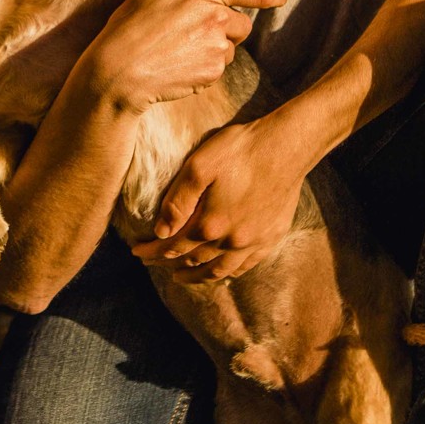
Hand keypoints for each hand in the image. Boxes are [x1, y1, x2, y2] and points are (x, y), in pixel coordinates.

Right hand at [86, 0, 289, 112]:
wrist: (118, 71)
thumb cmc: (130, 24)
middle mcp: (214, 15)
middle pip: (242, 24)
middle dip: (227, 28)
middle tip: (197, 33)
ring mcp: (215, 45)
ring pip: (229, 47)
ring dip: (213, 48)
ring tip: (179, 49)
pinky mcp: (213, 71)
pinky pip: (218, 67)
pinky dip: (203, 68)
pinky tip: (178, 65)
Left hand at [130, 115, 314, 280]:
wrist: (288, 146)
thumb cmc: (240, 150)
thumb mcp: (199, 166)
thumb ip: (178, 200)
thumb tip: (161, 231)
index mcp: (210, 224)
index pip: (172, 246)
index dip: (152, 251)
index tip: (136, 251)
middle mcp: (232, 241)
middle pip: (193, 260)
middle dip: (168, 263)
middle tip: (151, 263)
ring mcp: (254, 242)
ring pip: (219, 270)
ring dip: (197, 275)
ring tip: (180, 277)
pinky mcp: (272, 238)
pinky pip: (246, 266)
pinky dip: (228, 272)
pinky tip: (222, 272)